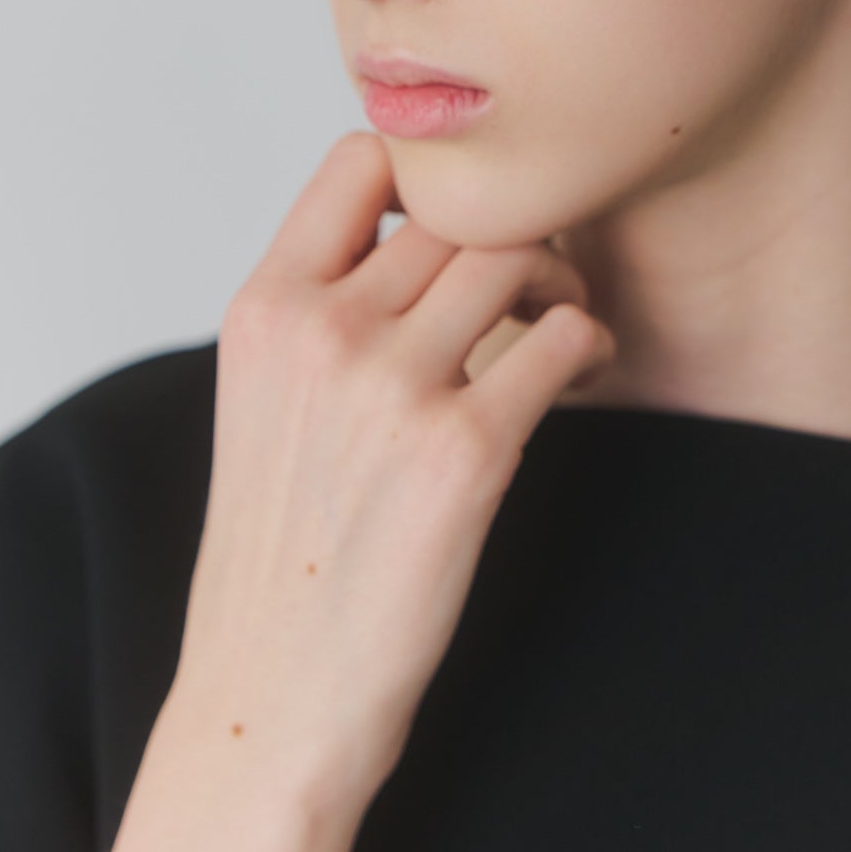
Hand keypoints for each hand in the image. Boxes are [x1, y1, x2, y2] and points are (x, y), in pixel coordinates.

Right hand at [166, 130, 616, 810]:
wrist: (273, 693)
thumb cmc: (279, 549)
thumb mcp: (260, 397)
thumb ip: (321, 305)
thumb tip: (413, 233)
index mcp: (264, 308)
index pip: (360, 158)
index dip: (426, 178)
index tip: (454, 232)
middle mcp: (320, 331)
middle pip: (456, 207)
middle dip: (510, 231)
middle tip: (535, 284)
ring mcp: (391, 387)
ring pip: (514, 255)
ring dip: (558, 278)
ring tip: (561, 323)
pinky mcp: (463, 452)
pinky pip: (563, 340)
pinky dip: (589, 341)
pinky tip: (581, 374)